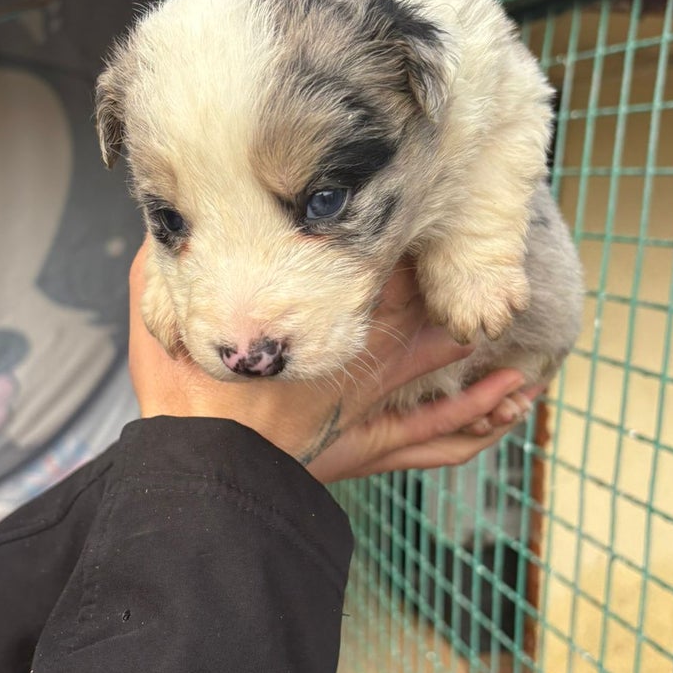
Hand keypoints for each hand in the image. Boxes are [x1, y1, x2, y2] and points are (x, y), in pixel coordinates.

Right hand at [127, 242, 537, 480]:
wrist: (198, 467)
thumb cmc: (181, 389)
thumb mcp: (156, 302)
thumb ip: (168, 253)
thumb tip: (164, 209)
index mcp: (312, 312)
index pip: (371, 264)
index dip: (399, 240)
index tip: (422, 206)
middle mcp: (352, 352)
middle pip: (418, 308)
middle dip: (452, 288)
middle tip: (491, 262)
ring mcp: (368, 403)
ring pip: (439, 367)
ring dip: (475, 348)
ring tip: (517, 332)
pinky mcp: (368, 446)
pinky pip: (435, 435)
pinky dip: (473, 419)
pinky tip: (508, 406)